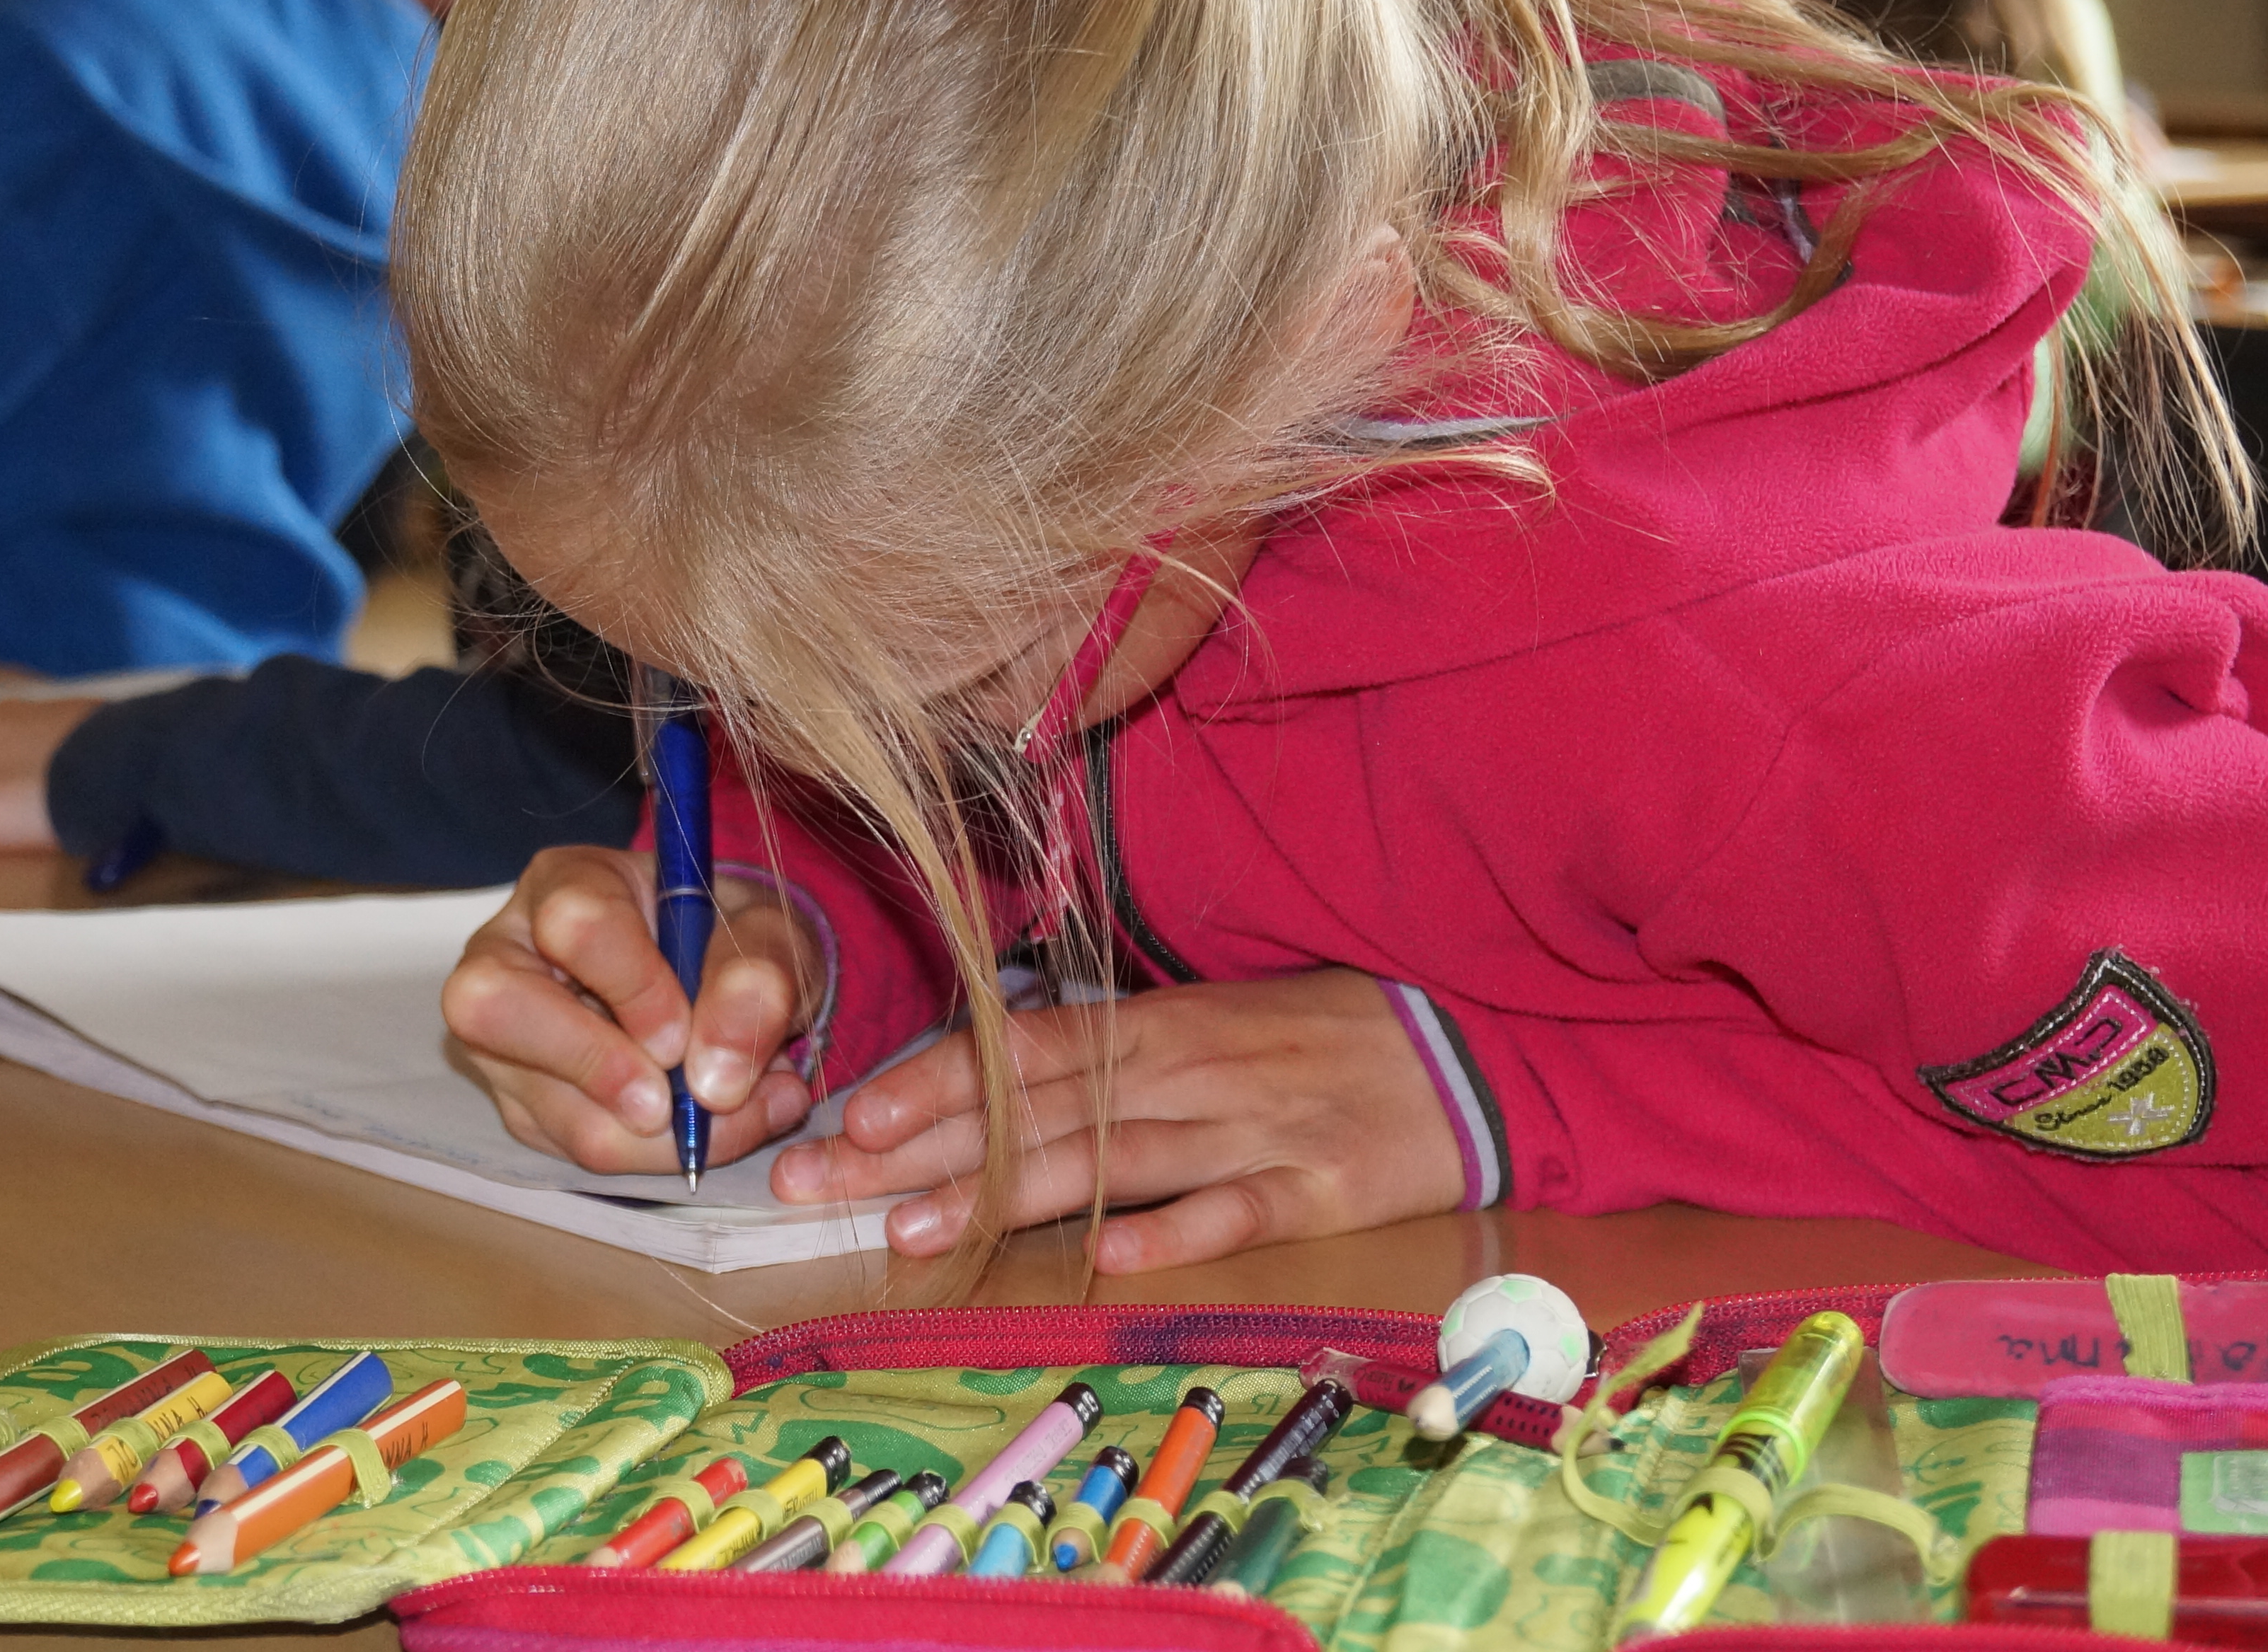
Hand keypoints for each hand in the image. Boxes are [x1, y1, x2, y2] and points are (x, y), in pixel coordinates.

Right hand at [439, 845, 818, 1174]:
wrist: (724, 979)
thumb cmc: (730, 939)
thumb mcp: (768, 931)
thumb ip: (758, 977)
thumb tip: (716, 1079)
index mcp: (567, 881)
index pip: (573, 924)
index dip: (634, 986)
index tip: (684, 1031)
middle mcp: (508, 954)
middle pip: (490, 1008)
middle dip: (595, 1067)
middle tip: (669, 1100)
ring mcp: (503, 1037)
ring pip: (545, 1106)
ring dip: (651, 1137)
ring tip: (737, 1113)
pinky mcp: (525, 1104)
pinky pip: (574, 1150)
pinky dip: (653, 1156)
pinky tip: (709, 1126)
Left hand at [768, 968, 1464, 1272]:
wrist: (1464, 1052)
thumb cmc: (1311, 1039)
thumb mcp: (1200, 1029)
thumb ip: (1102, 1061)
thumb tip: (985, 1089)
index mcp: (1151, 1027)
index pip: (1017, 1050)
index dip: (928, 1081)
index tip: (841, 1115)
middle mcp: (1186, 1070)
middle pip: (1033, 1111)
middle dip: (917, 1150)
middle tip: (818, 1185)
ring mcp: (1250, 1128)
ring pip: (1107, 1159)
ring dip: (1003, 1194)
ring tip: (909, 1229)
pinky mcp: (1319, 1185)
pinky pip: (1235, 1209)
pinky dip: (1174, 1229)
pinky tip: (1108, 1256)